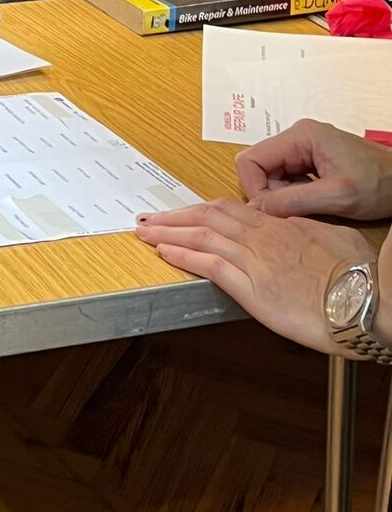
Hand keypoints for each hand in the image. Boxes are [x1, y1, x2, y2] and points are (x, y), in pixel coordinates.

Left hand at [135, 199, 375, 353]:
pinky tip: (163, 252)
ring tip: (144, 232)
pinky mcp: (252, 288)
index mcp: (283, 226)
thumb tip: (296, 228)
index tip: (184, 212)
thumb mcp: (335, 241)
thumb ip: (308, 232)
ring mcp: (256, 261)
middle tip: (148, 218)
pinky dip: (182, 256)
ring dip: (168, 233)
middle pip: (208, 217)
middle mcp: (264, 238)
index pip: (231, 211)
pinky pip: (209, 265)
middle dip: (175, 217)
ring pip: (202, 236)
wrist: (367, 300)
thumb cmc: (359, 276)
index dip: (201, 210)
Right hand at [237, 120, 391, 221]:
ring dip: (282, 194)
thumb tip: (254, 209)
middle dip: (269, 192)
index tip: (271, 210)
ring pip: (270, 174)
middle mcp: (297, 136)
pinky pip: (285, 176)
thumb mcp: (335, 197)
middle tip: (295, 209)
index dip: (254, 189)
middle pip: (258, 167)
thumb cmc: (380, 184)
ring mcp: (303, 146)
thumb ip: (291, 201)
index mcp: (300, 136)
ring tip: (310, 204)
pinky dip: (292, 193)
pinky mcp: (309, 157)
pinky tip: (314, 199)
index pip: (250, 160)